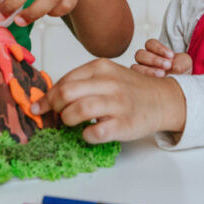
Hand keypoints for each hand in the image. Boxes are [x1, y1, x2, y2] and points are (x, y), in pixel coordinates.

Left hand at [34, 59, 186, 143]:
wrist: (163, 100)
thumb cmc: (131, 90)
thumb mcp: (108, 75)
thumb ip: (82, 81)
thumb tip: (50, 96)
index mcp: (101, 68)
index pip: (65, 80)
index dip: (48, 96)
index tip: (40, 106)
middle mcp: (109, 83)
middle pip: (67, 93)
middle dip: (55, 107)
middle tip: (56, 115)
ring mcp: (117, 104)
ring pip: (79, 111)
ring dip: (68, 120)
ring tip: (71, 123)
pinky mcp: (124, 124)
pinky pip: (95, 132)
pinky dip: (86, 135)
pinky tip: (88, 133)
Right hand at [131, 39, 192, 76]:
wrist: (181, 84)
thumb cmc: (180, 70)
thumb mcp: (185, 64)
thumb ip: (180, 63)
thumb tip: (173, 68)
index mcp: (154, 51)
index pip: (150, 44)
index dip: (159, 48)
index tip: (171, 56)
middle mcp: (145, 60)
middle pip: (140, 54)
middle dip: (154, 59)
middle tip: (168, 65)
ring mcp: (141, 71)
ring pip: (135, 67)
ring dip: (149, 70)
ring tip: (163, 74)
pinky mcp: (140, 82)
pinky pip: (137, 79)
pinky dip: (146, 79)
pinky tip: (157, 82)